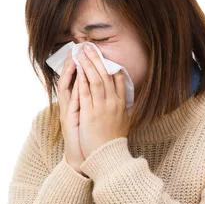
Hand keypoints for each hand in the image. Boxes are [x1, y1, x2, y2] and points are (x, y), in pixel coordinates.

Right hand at [57, 49, 87, 175]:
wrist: (83, 155)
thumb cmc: (90, 137)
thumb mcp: (93, 116)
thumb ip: (96, 102)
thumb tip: (106, 89)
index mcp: (76, 103)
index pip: (76, 80)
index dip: (78, 66)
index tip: (82, 51)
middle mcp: (69, 105)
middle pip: (68, 79)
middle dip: (73, 63)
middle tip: (78, 48)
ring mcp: (67, 111)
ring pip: (66, 86)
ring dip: (70, 71)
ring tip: (74, 57)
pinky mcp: (68, 118)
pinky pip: (70, 99)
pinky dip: (75, 88)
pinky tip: (78, 77)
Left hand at [77, 44, 129, 159]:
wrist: (108, 156)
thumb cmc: (113, 142)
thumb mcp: (124, 123)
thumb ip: (124, 110)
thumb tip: (126, 103)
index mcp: (122, 104)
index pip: (119, 79)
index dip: (111, 65)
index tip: (105, 56)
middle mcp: (113, 103)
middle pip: (107, 75)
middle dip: (98, 59)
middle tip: (90, 47)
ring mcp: (102, 107)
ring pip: (96, 80)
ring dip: (88, 64)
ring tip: (82, 53)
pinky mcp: (90, 113)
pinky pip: (86, 92)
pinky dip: (82, 79)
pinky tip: (77, 69)